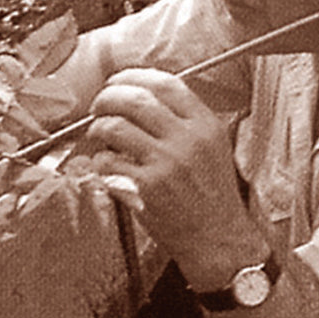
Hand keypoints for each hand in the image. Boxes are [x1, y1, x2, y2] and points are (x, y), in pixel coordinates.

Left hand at [86, 68, 266, 289]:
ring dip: (98, 128)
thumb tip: (145, 99)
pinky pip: (109, 162)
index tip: (118, 81)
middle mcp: (187, 139)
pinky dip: (101, 161)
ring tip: (98, 135)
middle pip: (135, 99)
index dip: (135, 76)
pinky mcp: (147, 187)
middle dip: (108, 97)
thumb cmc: (213, 197)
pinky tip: (107, 166)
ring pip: (115, 127)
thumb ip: (186, 123)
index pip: (166, 83)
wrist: (219, 240)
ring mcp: (166, 162)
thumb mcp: (214, 149)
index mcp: (205, 125)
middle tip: (99, 105)